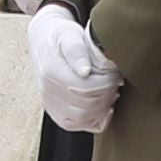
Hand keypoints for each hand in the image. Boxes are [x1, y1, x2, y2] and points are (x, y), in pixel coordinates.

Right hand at [29, 4, 124, 133]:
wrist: (45, 43)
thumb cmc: (61, 37)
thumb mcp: (69, 35)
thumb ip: (76, 51)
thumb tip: (84, 70)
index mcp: (51, 72)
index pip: (86, 88)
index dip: (106, 83)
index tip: (115, 74)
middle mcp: (48, 92)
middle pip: (86, 105)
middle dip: (107, 94)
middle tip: (115, 81)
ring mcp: (50, 104)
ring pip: (82, 118)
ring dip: (102, 107)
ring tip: (110, 92)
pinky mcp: (55, 112)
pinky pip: (76, 126)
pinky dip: (92, 121)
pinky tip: (103, 108)